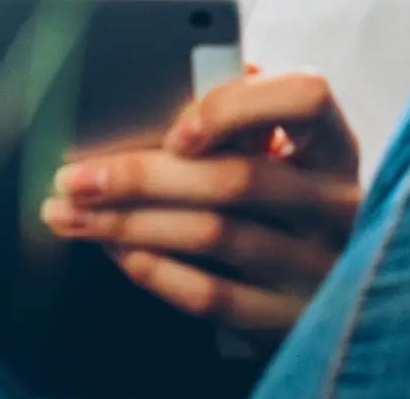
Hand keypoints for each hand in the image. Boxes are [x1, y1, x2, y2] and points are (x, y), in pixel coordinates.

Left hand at [43, 69, 361, 332]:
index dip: (236, 107)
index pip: (304, 98)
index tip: (174, 128)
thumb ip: (238, 119)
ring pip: (214, 235)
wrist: (334, 304)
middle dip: (141, 175)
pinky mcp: (289, 319)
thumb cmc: (283, 206)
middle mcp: (336, 204)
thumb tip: (156, 90)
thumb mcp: (282, 157)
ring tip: (73, 215)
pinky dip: (154, 270)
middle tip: (74, 177)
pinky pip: (211, 293)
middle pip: (238, 178)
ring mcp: (318, 266)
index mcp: (334, 146)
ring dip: (128, 223)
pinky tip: (117, 252)